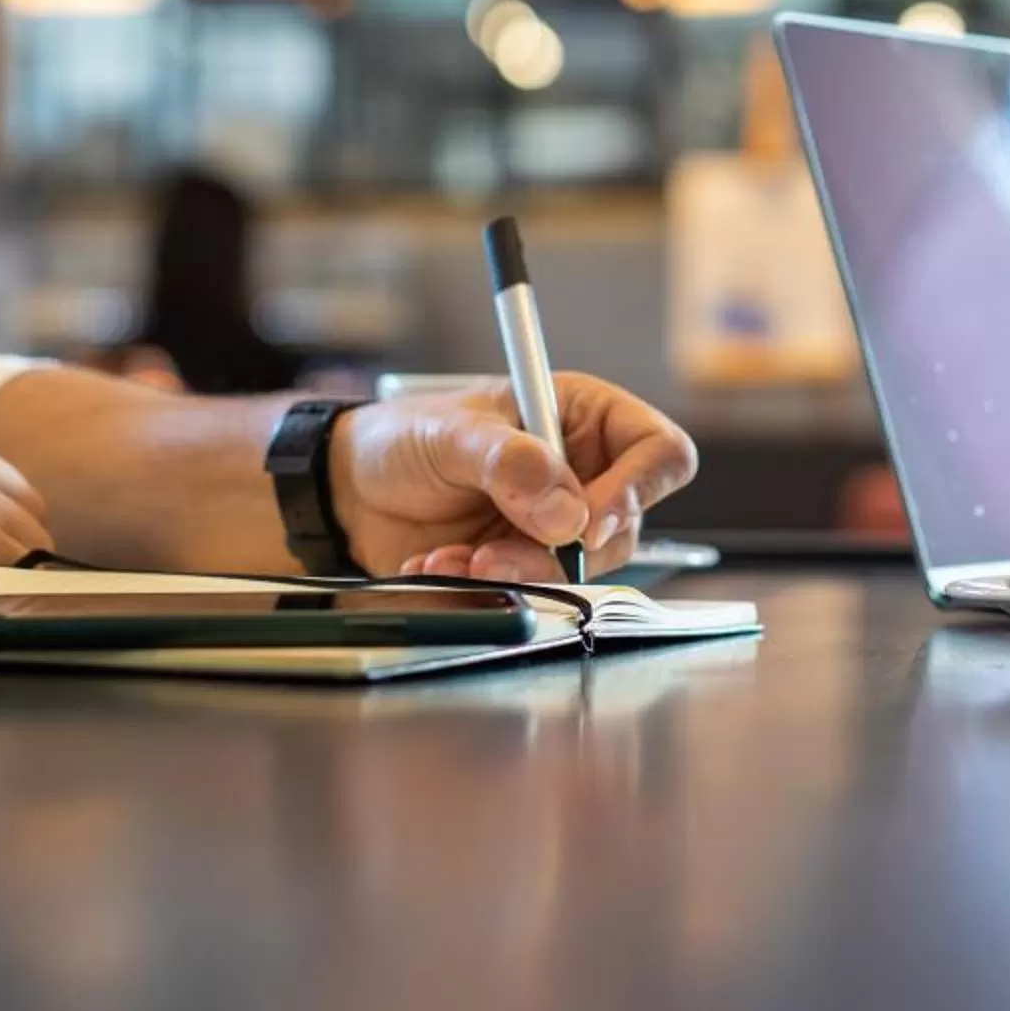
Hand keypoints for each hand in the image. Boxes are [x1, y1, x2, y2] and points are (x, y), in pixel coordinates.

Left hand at [330, 375, 697, 583]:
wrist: (351, 491)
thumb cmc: (404, 438)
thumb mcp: (451, 434)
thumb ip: (510, 462)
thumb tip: (569, 512)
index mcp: (583, 418)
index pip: (658, 452)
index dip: (639, 489)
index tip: (589, 521)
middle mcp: (584, 472)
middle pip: (625, 525)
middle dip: (562, 550)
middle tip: (497, 553)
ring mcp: (558, 525)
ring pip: (583, 568)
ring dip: (521, 573)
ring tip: (456, 559)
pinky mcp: (529, 566)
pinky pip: (537, 592)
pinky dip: (492, 589)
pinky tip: (442, 565)